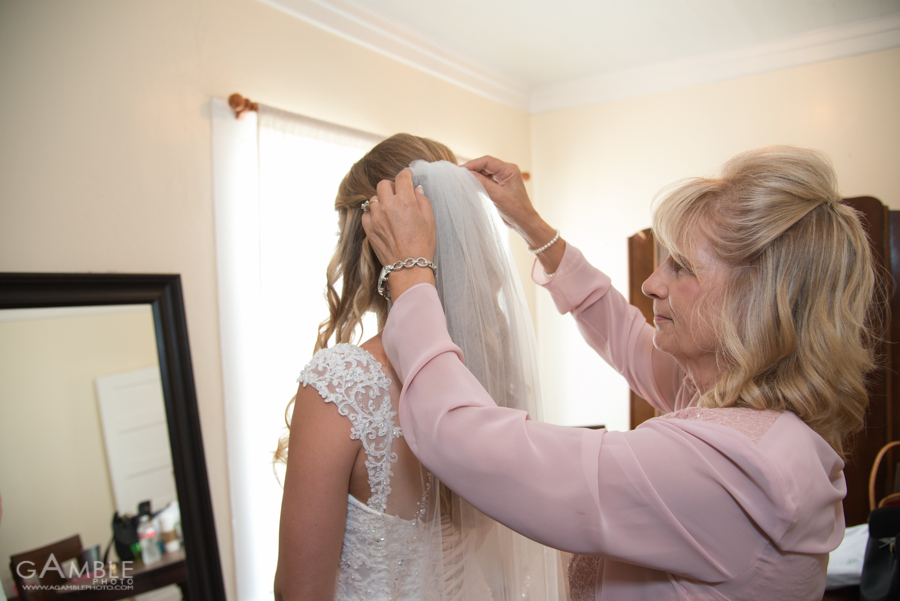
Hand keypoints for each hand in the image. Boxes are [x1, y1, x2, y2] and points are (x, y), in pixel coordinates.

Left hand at [362, 169, 436, 298]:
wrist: (408, 267)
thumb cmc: (422, 244)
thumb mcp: (429, 220)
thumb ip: (422, 201)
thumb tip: (416, 189)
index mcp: (405, 201)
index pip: (402, 177)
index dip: (406, 174)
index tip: (407, 175)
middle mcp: (388, 206)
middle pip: (383, 184)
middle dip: (391, 186)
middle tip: (397, 193)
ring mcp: (376, 217)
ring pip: (374, 199)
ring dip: (382, 200)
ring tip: (389, 209)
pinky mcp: (369, 228)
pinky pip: (367, 213)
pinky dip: (373, 213)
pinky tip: (381, 219)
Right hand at [463, 156, 563, 275]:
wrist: (524, 222)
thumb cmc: (516, 210)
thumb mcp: (498, 196)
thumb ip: (483, 183)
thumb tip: (467, 174)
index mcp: (509, 170)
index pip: (487, 161)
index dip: (473, 164)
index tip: (460, 170)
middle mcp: (507, 171)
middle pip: (485, 164)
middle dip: (472, 168)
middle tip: (458, 174)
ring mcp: (503, 177)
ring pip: (484, 171)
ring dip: (474, 174)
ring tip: (461, 179)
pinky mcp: (499, 185)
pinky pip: (486, 179)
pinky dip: (477, 180)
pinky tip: (469, 184)